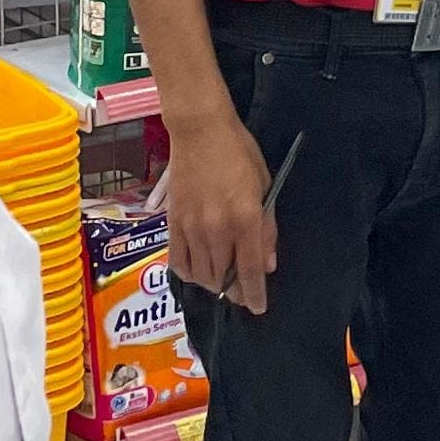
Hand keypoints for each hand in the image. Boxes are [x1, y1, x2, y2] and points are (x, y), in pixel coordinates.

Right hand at [164, 102, 275, 313]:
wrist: (199, 132)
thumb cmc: (239, 154)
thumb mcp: (265, 186)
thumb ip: (267, 228)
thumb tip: (267, 264)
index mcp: (245, 219)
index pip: (249, 271)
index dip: (255, 294)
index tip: (259, 308)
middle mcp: (216, 229)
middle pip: (223, 278)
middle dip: (234, 291)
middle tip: (242, 291)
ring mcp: (191, 228)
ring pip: (200, 275)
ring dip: (213, 283)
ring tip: (222, 279)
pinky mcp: (172, 223)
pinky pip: (177, 262)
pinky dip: (189, 272)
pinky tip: (198, 270)